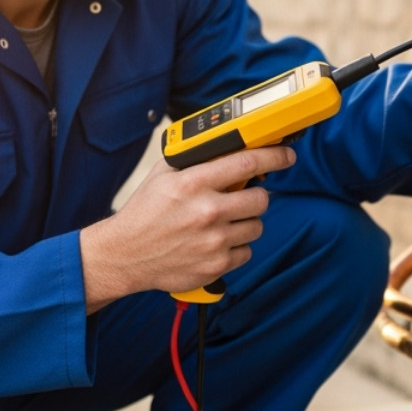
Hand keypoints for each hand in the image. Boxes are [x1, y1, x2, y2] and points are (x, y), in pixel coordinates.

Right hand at [79, 145, 296, 310]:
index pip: (248, 162)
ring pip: (256, 226)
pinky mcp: (216, 265)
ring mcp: (213, 241)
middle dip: (254, 196)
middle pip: (260, 198)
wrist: (125, 254)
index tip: (286, 156)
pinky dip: (236, 247)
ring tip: (222, 223)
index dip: (274, 157)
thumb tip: (226, 145)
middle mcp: (207, 211)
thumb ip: (195, 159)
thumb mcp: (163, 175)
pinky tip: (215, 242)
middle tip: (241, 198)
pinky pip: (246, 252)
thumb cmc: (144, 212)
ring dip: (245, 223)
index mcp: (194, 182)